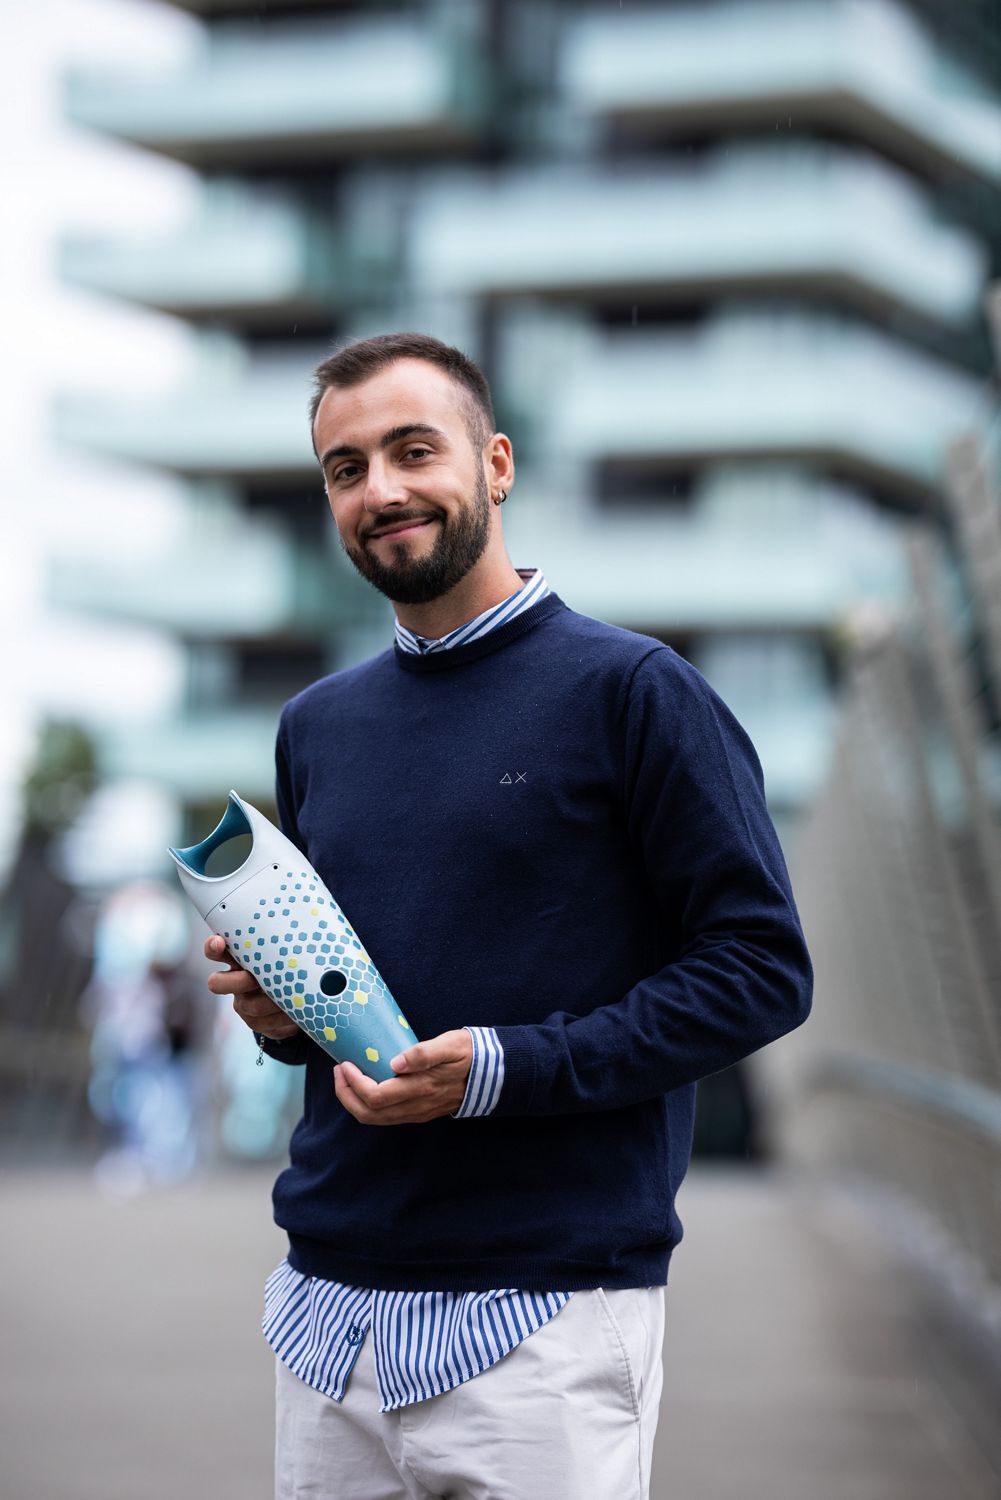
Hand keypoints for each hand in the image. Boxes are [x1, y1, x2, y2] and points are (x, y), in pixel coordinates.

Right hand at [204, 934, 299, 1040]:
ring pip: (250, 1006)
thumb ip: (282, 941)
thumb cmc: (287, 964)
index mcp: (238, 958)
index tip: (219, 941)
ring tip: (294, 995)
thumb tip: (305, 916)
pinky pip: (267, 1024)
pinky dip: (285, 1018)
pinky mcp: (257, 1023)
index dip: (213, 946)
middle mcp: (235, 981)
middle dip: (236, 981)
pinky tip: (299, 1012)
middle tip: (255, 978)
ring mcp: (244, 1003)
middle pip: (217, 983)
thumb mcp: (282, 951)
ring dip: (272, 1001)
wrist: (296, 996)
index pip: (215, 950)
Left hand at [333, 1029, 473, 1124]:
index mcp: (421, 1088)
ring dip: (354, 1101)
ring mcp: (417, 1112)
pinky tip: (366, 1085)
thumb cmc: (469, 1053)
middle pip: (368, 1114)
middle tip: (339, 1071)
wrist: (493, 1074)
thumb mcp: (450, 1045)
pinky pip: (385, 1117)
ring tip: (346, 1078)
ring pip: (375, 1119)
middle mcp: (416, 1106)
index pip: (376, 1096)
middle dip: (346, 1095)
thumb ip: (424, 1053)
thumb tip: (395, 1062)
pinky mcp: (419, 1112)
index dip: (354, 1083)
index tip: (345, 1064)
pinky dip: (368, 1104)